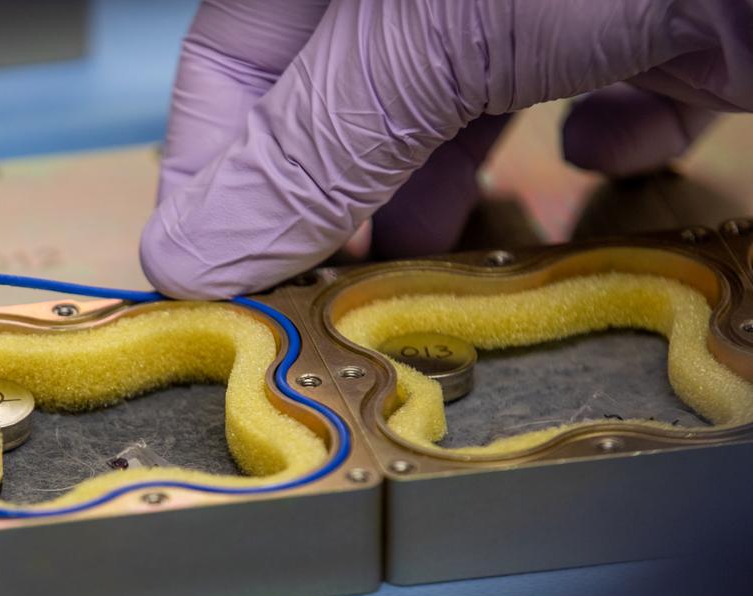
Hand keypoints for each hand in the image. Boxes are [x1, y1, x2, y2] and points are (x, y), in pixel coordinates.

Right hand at [141, 0, 746, 297]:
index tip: (210, 280)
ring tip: (448, 265)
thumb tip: (190, 252)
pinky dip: (603, 129)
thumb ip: (317, 139)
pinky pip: (609, 80)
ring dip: (452, 188)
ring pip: (466, 98)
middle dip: (340, 196)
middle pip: (348, 88)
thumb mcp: (441, 23)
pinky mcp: (674, 11)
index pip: (237, 49)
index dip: (211, 166)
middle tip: (330, 298)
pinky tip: (612, 144)